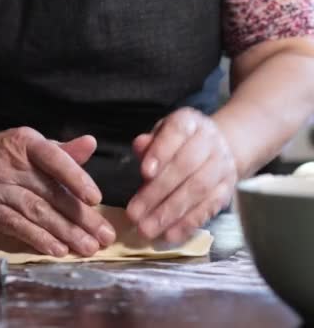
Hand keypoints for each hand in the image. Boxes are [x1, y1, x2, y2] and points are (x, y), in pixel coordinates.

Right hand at [0, 127, 116, 256]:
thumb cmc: (3, 152)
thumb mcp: (30, 143)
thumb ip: (63, 150)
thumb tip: (90, 144)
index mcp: (26, 144)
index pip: (54, 159)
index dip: (76, 178)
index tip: (96, 198)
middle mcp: (12, 165)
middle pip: (50, 193)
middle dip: (80, 216)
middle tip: (104, 234)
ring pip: (36, 212)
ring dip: (65, 232)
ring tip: (88, 246)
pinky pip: (17, 226)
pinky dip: (39, 239)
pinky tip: (58, 249)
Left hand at [126, 108, 236, 242]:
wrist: (219, 148)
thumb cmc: (178, 143)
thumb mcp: (162, 135)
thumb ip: (150, 142)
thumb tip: (140, 145)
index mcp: (190, 123)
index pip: (176, 133)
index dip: (161, 153)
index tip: (144, 173)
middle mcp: (210, 142)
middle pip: (185, 167)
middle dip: (157, 193)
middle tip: (134, 214)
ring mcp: (222, 167)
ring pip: (197, 190)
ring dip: (170, 213)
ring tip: (146, 229)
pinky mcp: (227, 191)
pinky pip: (208, 209)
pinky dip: (188, 224)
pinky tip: (169, 236)